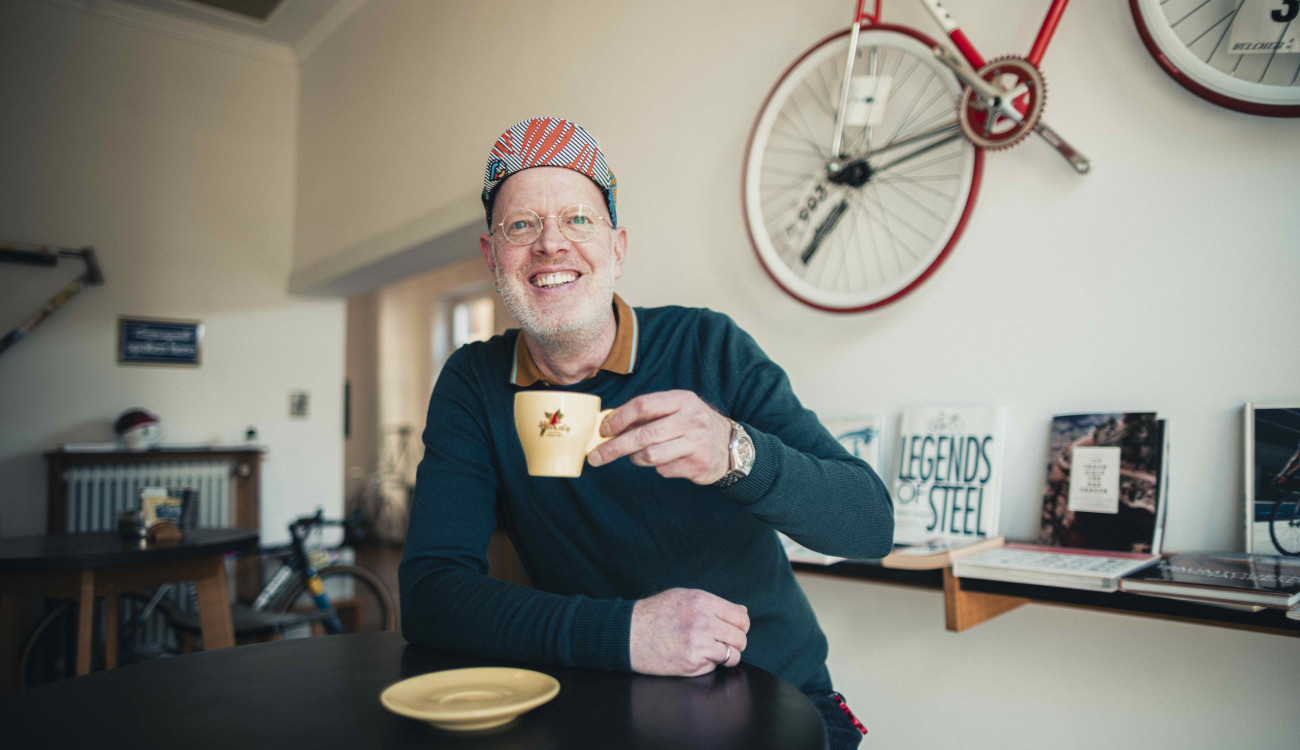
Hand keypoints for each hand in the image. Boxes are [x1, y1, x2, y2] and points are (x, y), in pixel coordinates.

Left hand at [587, 390, 731, 484]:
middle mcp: (691, 419)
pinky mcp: (698, 464)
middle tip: (596, 457)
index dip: (619, 418)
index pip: (643, 405)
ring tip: (639, 456)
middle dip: (614, 447)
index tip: (603, 430)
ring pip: (650, 455)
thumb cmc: (693, 426)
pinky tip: (667, 461)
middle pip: (643, 434)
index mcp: (682, 400)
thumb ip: (647, 415)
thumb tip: (609, 425)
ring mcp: (696, 442)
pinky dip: (658, 467)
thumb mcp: (676, 410)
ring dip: (637, 458)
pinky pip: (663, 469)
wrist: (732, 447)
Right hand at [629, 588, 748, 676]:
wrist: (628, 634)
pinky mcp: (691, 663)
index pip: (741, 618)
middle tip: (722, 643)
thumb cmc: (655, 614)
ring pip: (732, 656)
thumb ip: (714, 604)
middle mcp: (703, 622)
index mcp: (702, 601)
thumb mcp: (684, 597)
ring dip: (725, 656)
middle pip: (740, 638)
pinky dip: (708, 664)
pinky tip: (693, 656)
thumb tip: (743, 612)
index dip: (741, 626)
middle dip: (735, 642)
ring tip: (710, 651)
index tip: (734, 630)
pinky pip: (714, 667)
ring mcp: (697, 644)